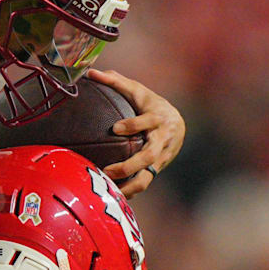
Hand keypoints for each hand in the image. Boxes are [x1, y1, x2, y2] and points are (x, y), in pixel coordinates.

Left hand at [87, 69, 185, 197]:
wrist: (178, 124)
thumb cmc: (150, 104)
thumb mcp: (137, 91)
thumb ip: (115, 82)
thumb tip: (91, 71)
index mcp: (158, 118)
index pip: (147, 122)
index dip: (133, 125)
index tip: (115, 128)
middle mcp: (163, 139)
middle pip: (150, 155)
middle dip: (130, 165)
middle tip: (108, 171)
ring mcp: (163, 156)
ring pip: (149, 175)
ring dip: (130, 186)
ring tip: (109, 192)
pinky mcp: (158, 169)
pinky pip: (145, 183)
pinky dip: (131, 191)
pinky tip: (113, 197)